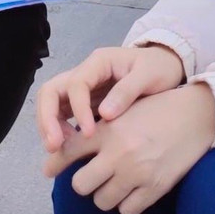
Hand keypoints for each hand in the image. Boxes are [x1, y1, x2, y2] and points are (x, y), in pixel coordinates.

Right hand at [37, 44, 186, 151]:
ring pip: (52, 105)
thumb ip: (127, 92)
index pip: (76, 84)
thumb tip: (104, 115)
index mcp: (98, 62)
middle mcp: (84, 74)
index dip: (78, 109)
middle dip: (47, 119)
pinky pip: (63, 116)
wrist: (166, 68)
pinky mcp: (84, 103)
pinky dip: (61, 131)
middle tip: (54, 145)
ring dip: (50, 127)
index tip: (89, 133)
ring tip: (59, 150)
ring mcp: (81, 89)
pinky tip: (70, 149)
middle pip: (51, 92)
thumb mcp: (149, 75)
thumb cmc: (159, 68)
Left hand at [44, 85, 214, 213]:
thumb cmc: (156, 111)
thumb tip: (61, 151)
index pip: (68, 151)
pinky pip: (127, 210)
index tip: (50, 170)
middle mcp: (119, 152)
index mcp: (108, 130)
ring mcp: (137, 172)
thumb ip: (95, 129)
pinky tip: (132, 190)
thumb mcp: (122, 111)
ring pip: (102, 201)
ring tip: (116, 182)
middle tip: (94, 175)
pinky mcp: (155, 187)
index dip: (55, 163)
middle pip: (80, 185)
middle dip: (84, 182)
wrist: (196, 115)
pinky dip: (126, 204)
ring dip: (105, 195)